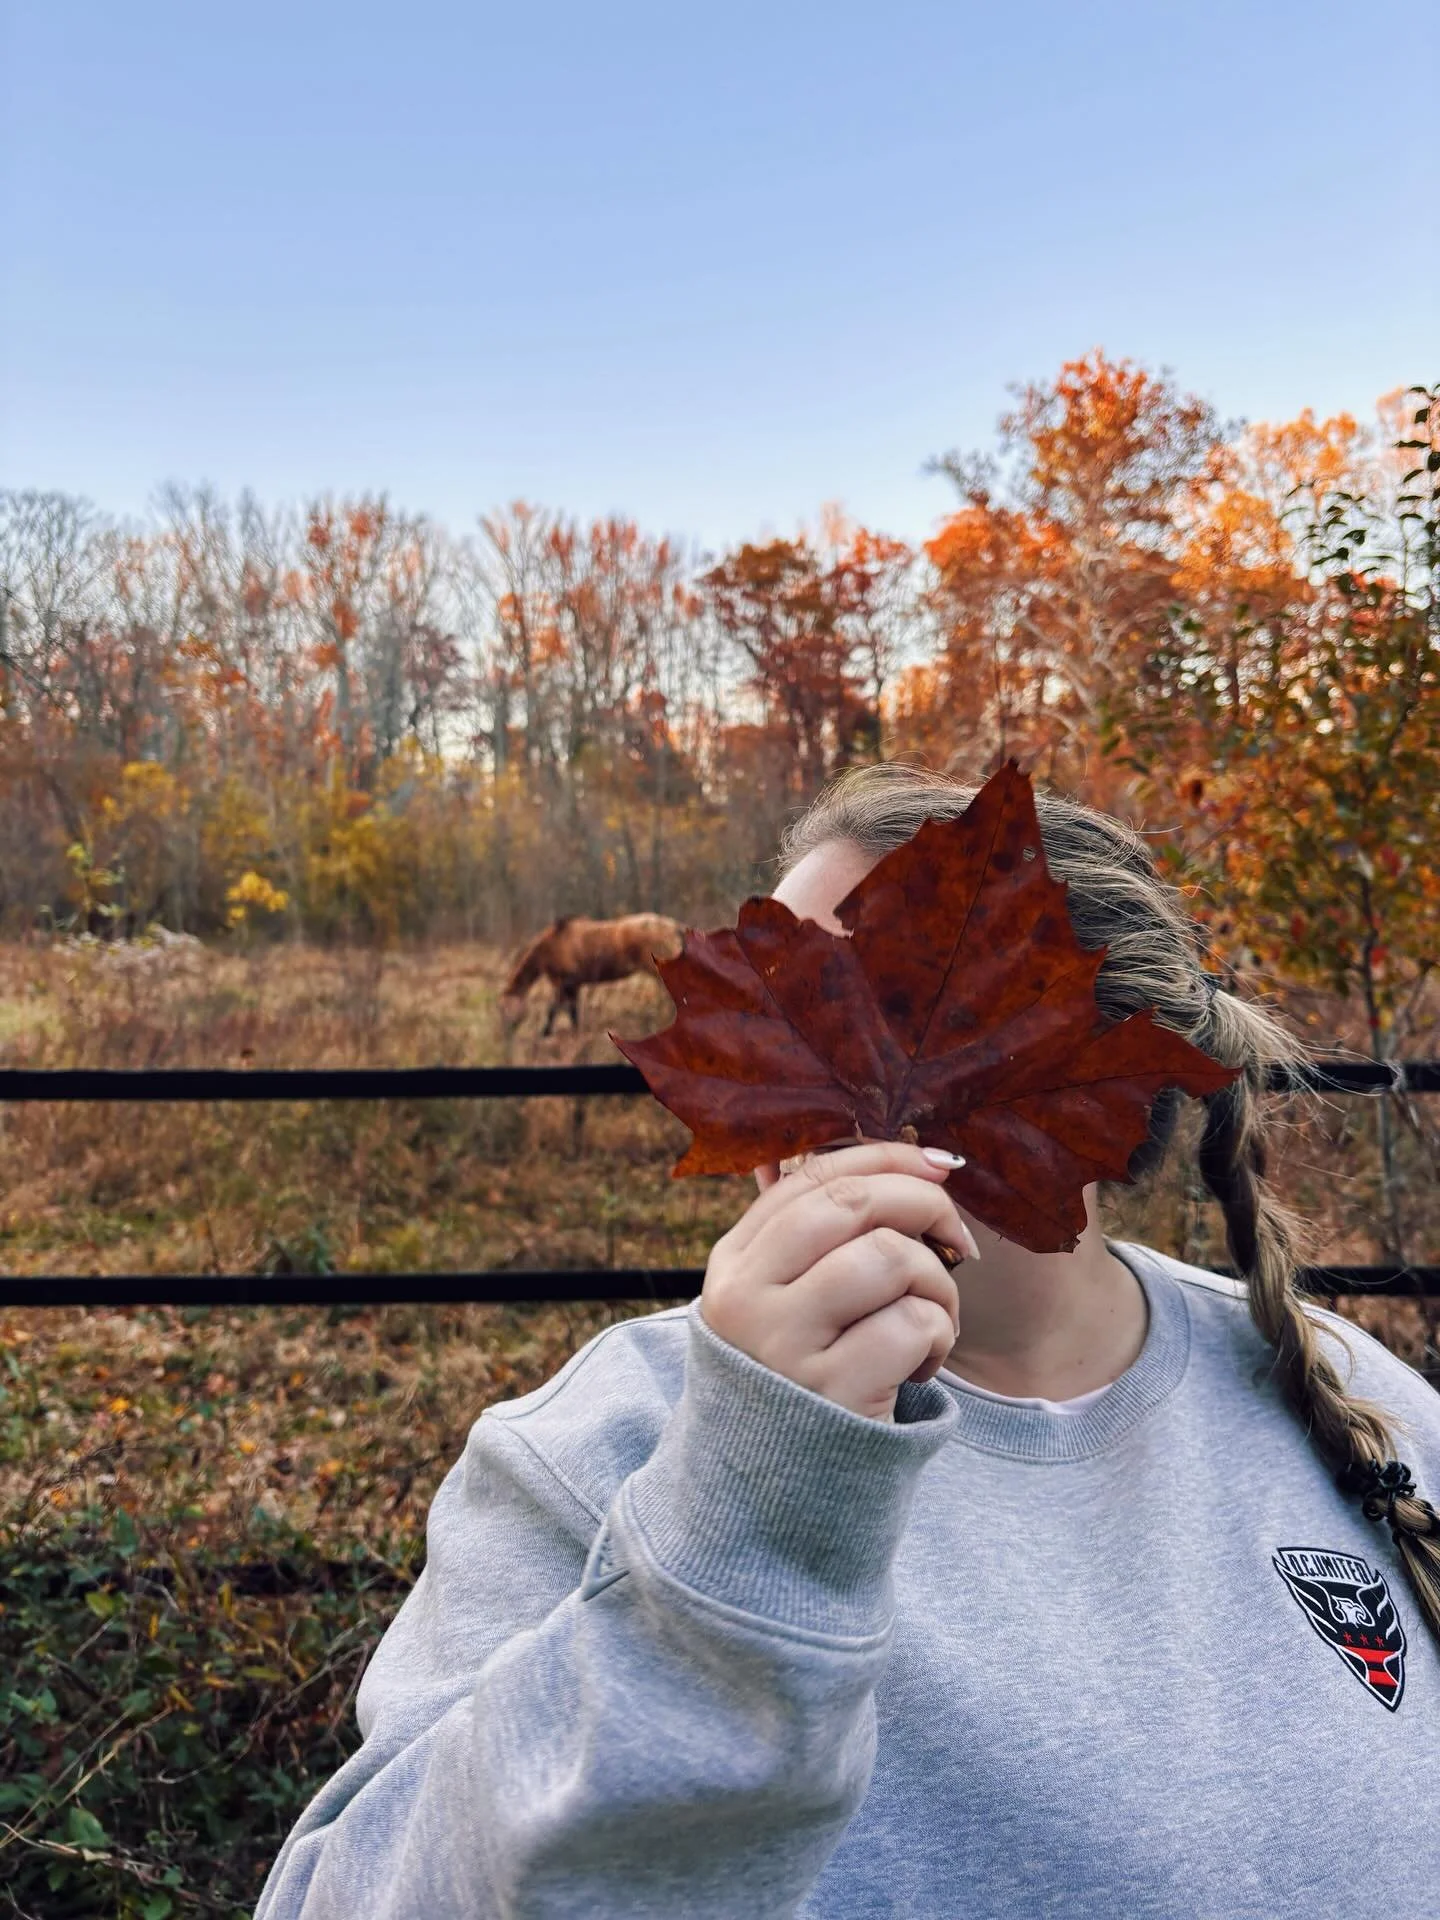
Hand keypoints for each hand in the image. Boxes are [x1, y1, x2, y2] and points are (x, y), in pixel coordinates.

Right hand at [701, 1141, 979, 1422]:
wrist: (765, 1508)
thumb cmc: (795, 1389)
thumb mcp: (776, 1310)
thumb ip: (811, 1243)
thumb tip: (895, 1162)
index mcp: (733, 1265)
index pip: (811, 1177)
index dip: (884, 1156)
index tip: (936, 1163)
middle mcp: (748, 1299)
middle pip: (852, 1203)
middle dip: (924, 1204)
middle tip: (956, 1239)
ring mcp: (784, 1348)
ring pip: (890, 1258)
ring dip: (938, 1283)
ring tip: (934, 1321)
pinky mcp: (831, 1396)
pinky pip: (912, 1325)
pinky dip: (938, 1337)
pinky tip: (920, 1367)